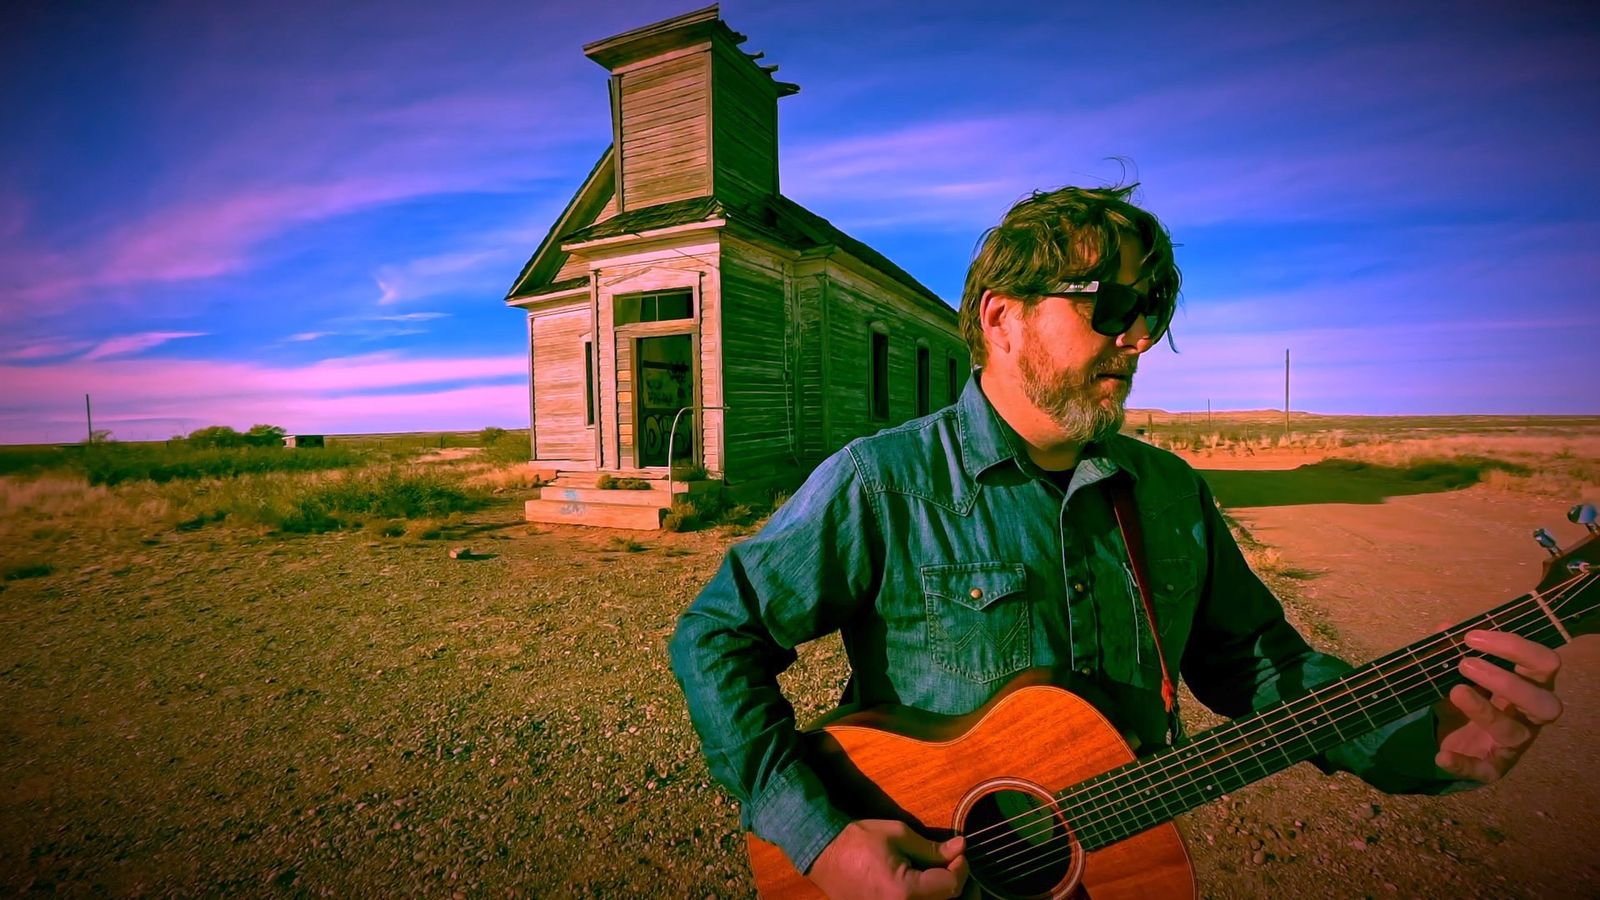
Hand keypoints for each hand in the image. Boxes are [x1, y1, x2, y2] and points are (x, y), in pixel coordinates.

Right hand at [808, 819, 968, 899]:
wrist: (823, 855)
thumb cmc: (857, 841)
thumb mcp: (898, 835)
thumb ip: (932, 848)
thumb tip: (960, 847)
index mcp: (905, 891)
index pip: (951, 886)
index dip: (961, 868)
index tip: (958, 851)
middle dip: (958, 884)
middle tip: (956, 866)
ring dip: (945, 894)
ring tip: (945, 876)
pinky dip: (929, 898)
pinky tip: (929, 886)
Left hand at [1434, 629, 1562, 782]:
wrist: (1451, 736)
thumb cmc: (1468, 694)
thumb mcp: (1459, 671)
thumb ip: (1454, 649)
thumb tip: (1444, 628)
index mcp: (1530, 683)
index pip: (1544, 662)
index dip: (1514, 647)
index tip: (1471, 637)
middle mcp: (1530, 715)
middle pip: (1543, 702)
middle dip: (1506, 682)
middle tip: (1464, 664)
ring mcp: (1515, 743)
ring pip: (1515, 733)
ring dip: (1485, 711)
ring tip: (1455, 691)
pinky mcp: (1494, 767)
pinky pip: (1485, 770)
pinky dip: (1464, 763)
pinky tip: (1442, 755)